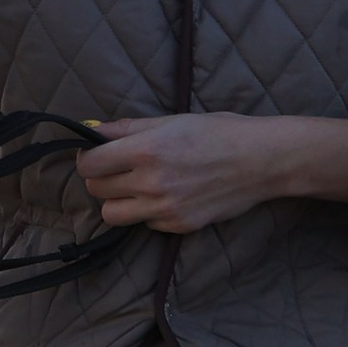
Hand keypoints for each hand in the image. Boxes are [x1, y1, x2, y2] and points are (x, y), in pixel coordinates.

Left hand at [76, 113, 347, 233]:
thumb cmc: (219, 132)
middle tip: (114, 166)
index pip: (90, 164)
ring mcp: (165, 209)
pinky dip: (146, 211)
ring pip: (113, 214)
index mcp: (148, 149)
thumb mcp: (173, 119)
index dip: (86, 158)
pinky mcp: (179, 226)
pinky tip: (164, 195)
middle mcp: (152, 182)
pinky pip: (144, 223)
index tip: (94, 153)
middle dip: (100, 177)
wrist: (260, 161)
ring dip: (116, 199)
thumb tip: (94, 130)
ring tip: (132, 185)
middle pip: (97, 189)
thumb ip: (129, 128)